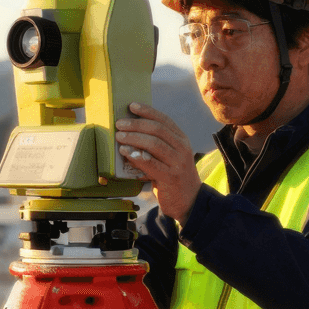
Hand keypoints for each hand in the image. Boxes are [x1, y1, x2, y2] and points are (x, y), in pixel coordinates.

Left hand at [115, 102, 201, 223]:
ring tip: (119, 136)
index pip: (164, 120)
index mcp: (181, 140)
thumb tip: (130, 132)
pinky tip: (125, 152)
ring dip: (134, 138)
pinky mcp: (170, 177)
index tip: (131, 106)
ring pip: (154, 144)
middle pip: (158, 129)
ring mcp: (178, 162)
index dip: (147, 111)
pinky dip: (136, 156)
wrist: (189, 202)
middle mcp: (182, 148)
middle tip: (119, 123)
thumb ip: (156, 145)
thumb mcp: (169, 157)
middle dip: (136, 124)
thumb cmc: (173, 177)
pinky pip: (151, 163)